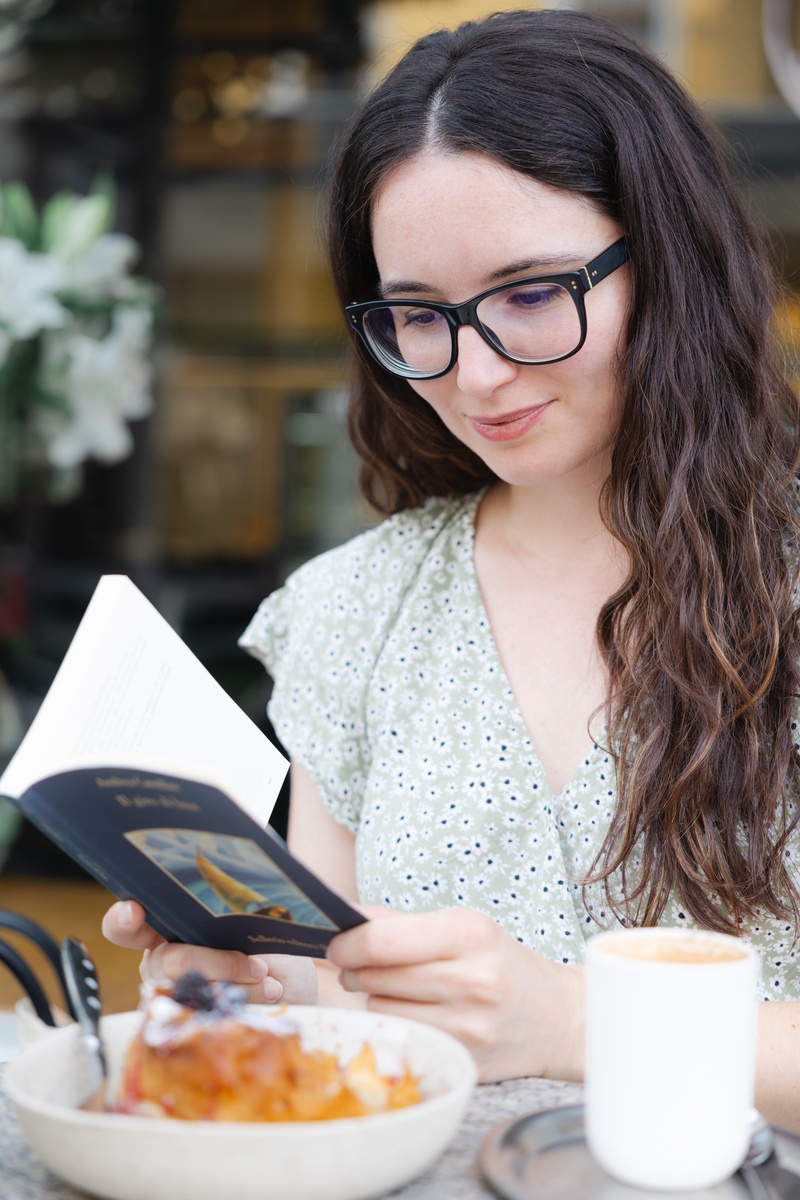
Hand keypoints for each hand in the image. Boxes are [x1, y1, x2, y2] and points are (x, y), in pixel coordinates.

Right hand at [102, 900, 317, 1005]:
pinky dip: (244, 1005)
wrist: (296, 987)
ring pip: (192, 993)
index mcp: (171, 925)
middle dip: (218, 962)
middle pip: (169, 962)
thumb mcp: (260, 922)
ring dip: (237, 986)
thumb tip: (229, 925)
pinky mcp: (194, 1025)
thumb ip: (234, 918)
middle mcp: (163, 960)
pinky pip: (209, 1018)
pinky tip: (268, 997)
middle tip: (258, 964)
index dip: (123, 919)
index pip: (128, 925)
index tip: (133, 913)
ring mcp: (176, 995)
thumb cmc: (274, 946)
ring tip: (269, 982)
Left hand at [327, 905, 583, 1082]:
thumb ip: (399, 922)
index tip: (337, 943)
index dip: (347, 943)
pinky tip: (421, 1014)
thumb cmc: (499, 963)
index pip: (380, 942)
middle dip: (356, 968)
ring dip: (378, 996)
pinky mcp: (461, 1060)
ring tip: (406, 989)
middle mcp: (470, 981)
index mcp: (469, 935)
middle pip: (373, 976)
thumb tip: (342, 917)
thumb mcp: (462, 927)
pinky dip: (399, 1023)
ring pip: (380, 1008)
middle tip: (364, 963)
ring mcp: (466, 1027)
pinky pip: (400, 1036)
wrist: (556, 1017)